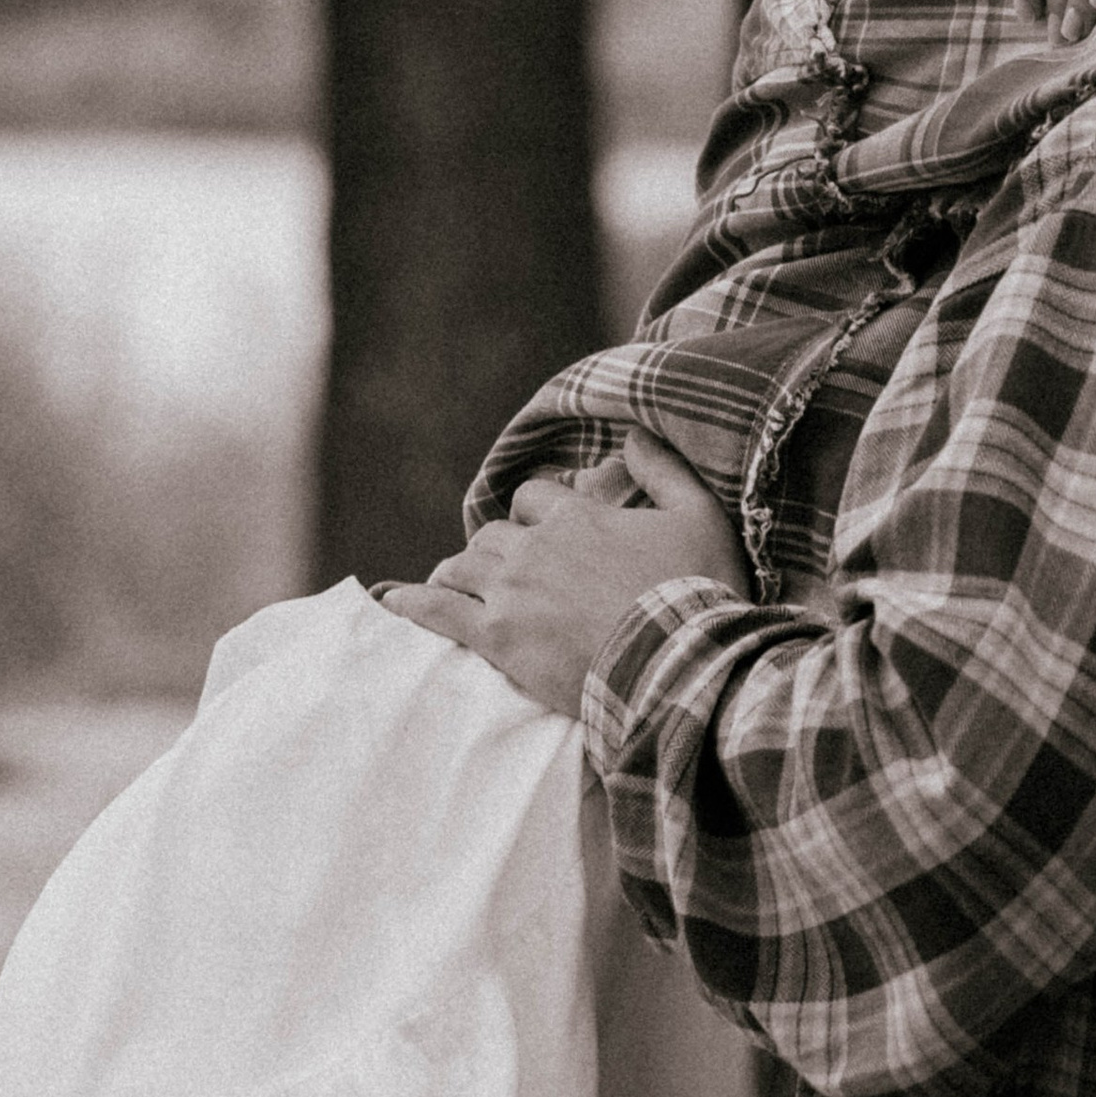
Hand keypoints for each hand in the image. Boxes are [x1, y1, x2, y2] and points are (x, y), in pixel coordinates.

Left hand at [378, 431, 747, 711]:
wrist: (678, 662)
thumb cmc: (698, 592)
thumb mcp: (701, 517)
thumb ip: (665, 468)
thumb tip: (635, 433)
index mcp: (577, 516)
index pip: (534, 499)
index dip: (537, 515)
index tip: (547, 536)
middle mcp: (535, 547)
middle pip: (493, 536)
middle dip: (497, 551)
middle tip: (509, 576)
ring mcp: (510, 593)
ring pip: (462, 566)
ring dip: (459, 574)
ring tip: (458, 588)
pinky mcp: (496, 638)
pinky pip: (437, 612)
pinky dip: (413, 604)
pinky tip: (394, 602)